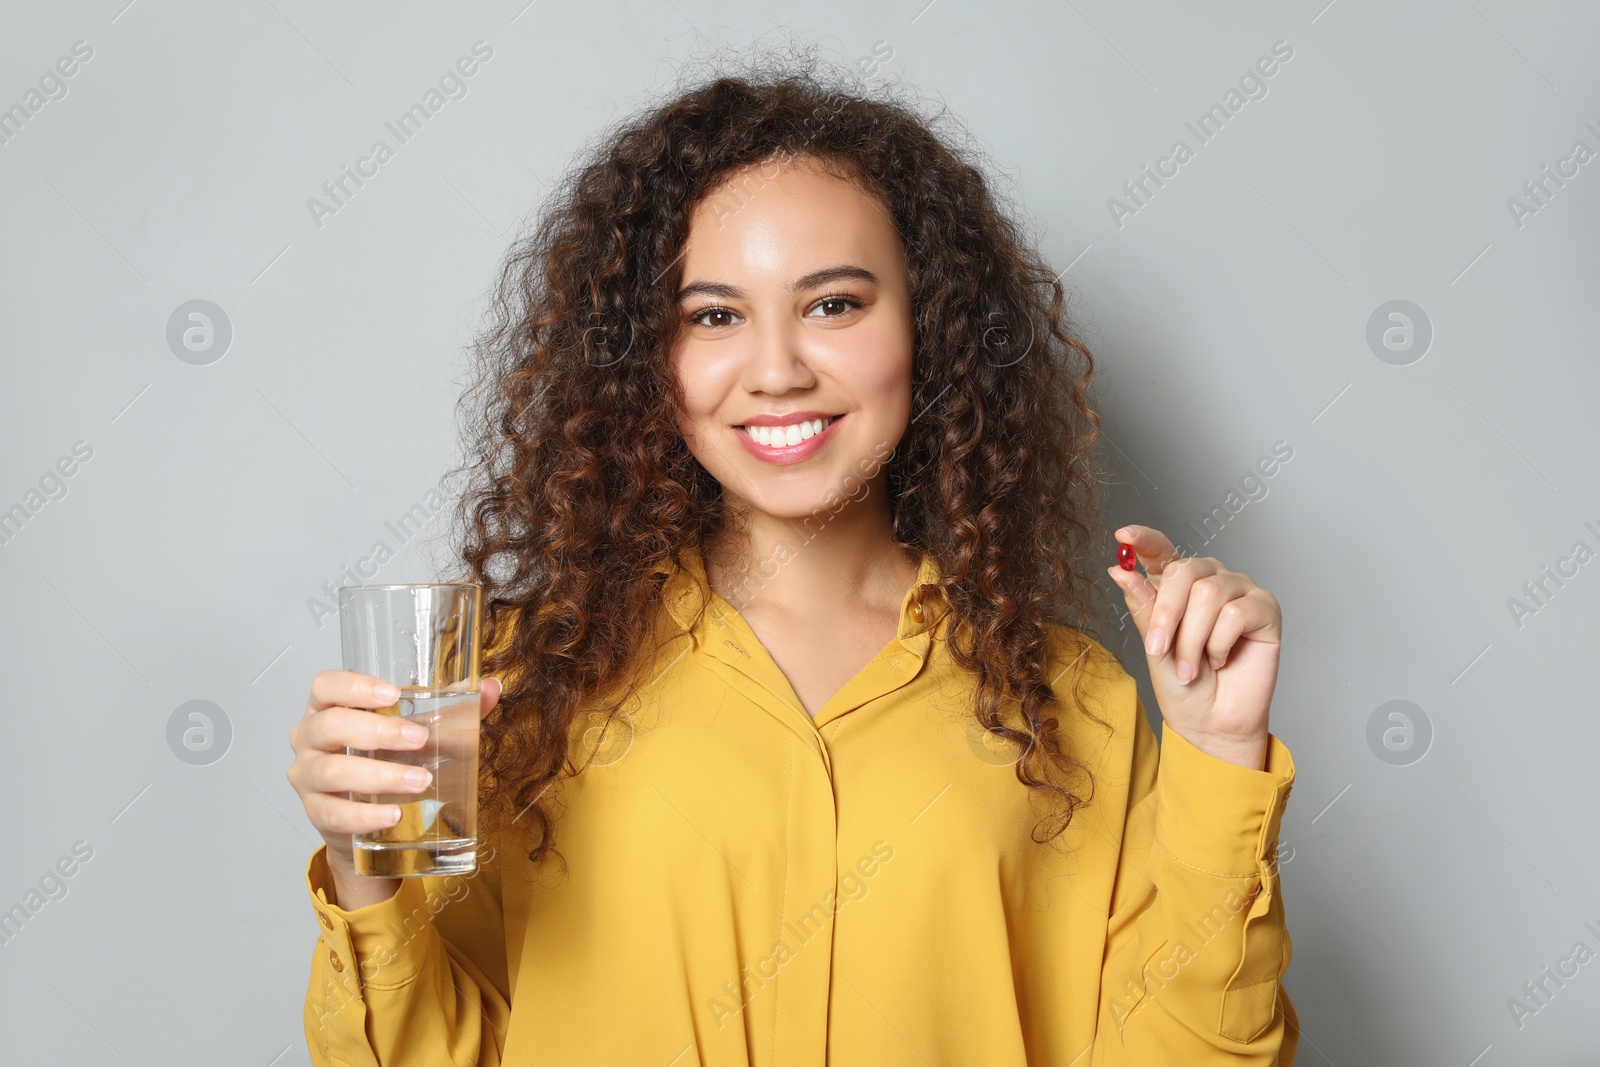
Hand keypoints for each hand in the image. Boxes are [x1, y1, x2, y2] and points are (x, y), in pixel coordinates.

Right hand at [287, 672, 502, 904]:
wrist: (366, 817)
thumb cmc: (386, 758)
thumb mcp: (415, 730)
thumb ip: (452, 709)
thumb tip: (491, 688)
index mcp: (328, 706)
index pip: (326, 685)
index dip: (354, 686)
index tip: (393, 694)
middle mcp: (310, 737)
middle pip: (330, 726)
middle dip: (378, 731)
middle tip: (420, 740)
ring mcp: (307, 776)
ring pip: (332, 771)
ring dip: (379, 775)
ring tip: (420, 780)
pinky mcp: (316, 812)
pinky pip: (333, 814)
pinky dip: (365, 816)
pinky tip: (394, 814)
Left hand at [1106, 525, 1280, 769]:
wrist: (1209, 723)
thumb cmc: (1182, 685)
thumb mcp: (1153, 645)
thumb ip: (1143, 607)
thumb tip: (1121, 570)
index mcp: (1180, 584)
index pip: (1162, 550)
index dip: (1144, 540)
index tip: (1123, 538)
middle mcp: (1211, 580)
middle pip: (1185, 571)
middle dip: (1166, 613)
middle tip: (1158, 648)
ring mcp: (1240, 592)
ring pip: (1209, 594)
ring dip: (1192, 639)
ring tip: (1191, 668)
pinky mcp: (1265, 609)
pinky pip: (1236, 614)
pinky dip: (1220, 644)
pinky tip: (1221, 661)